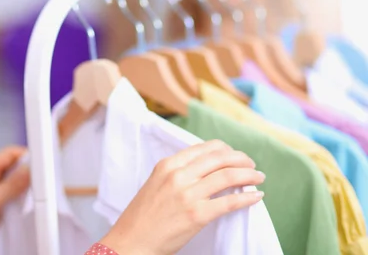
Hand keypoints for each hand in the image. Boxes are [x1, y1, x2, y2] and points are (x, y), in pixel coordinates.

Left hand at [0, 146, 29, 254]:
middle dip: (28, 169)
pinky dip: (25, 194)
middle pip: (14, 165)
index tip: (39, 162)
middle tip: (41, 176)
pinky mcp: (0, 203)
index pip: (9, 154)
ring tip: (38, 188)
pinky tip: (30, 201)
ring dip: (27, 182)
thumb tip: (28, 169)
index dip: (25, 155)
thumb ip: (11, 184)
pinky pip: (16, 192)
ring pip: (16, 178)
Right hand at [99, 140, 265, 254]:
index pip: (204, 148)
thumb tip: (206, 168)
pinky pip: (229, 202)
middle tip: (251, 164)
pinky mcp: (197, 215)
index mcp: (168, 165)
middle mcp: (178, 175)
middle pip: (220, 159)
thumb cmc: (142, 215)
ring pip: (228, 177)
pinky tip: (256, 196)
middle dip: (241, 159)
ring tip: (258, 177)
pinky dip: (247, 198)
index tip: (234, 155)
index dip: (225, 150)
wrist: (132, 240)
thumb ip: (178, 172)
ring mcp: (188, 195)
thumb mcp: (156, 183)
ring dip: (249, 175)